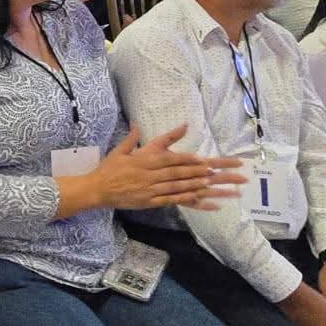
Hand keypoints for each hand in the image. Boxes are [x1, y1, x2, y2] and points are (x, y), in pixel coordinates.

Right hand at [89, 125, 245, 210]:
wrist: (97, 189)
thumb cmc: (109, 168)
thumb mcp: (121, 149)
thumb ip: (134, 137)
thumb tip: (137, 123)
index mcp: (147, 159)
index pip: (174, 158)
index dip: (191, 160)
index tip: (208, 160)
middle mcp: (153, 174)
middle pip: (184, 172)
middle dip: (208, 172)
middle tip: (228, 171)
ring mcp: (154, 189)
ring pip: (183, 187)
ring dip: (206, 186)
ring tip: (225, 186)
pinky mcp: (153, 201)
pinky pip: (176, 201)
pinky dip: (193, 201)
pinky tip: (210, 203)